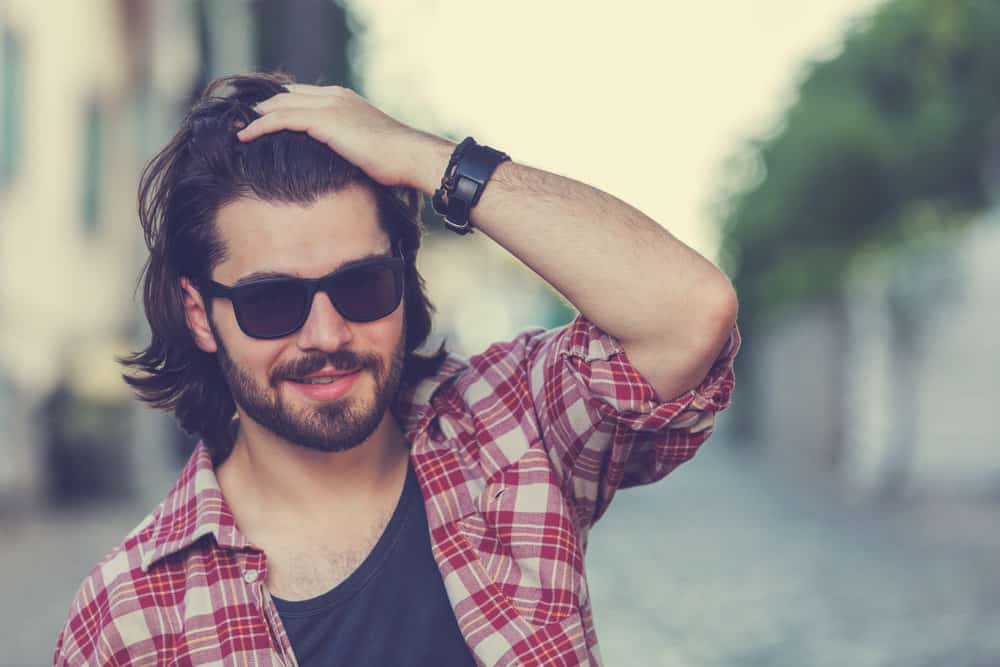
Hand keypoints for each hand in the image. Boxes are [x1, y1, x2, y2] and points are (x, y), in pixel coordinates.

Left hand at [236, 83, 449, 188]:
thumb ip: (351, 147)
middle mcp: (335, 97)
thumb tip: (342, 166)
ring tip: (238, 129)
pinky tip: (245, 136)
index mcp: (346, 100)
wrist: (409, 156)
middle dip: (265, 106)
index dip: (283, 105)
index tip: (264, 118)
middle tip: (244, 122)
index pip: (305, 96)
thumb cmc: (397, 161)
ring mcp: (329, 106)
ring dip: (256, 116)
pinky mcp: (323, 121)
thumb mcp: (369, 149)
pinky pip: (280, 119)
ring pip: (279, 105)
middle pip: (287, 95)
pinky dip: (260, 126)